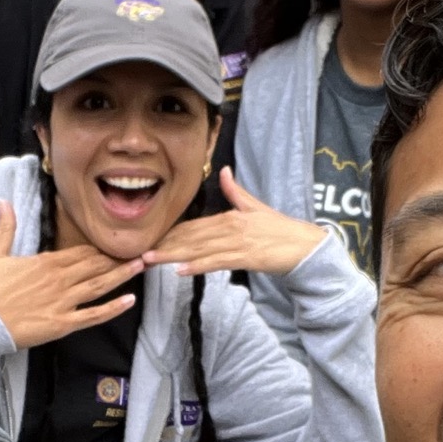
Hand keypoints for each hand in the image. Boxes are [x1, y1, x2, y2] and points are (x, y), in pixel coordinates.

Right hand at [0, 199, 138, 347]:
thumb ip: (5, 227)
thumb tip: (4, 201)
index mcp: (45, 263)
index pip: (81, 252)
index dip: (100, 248)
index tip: (118, 243)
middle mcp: (59, 280)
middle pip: (95, 266)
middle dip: (118, 258)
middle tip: (141, 251)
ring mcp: (62, 302)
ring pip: (99, 286)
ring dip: (122, 275)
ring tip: (141, 266)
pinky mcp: (62, 324)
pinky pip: (93, 316)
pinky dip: (113, 308)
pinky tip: (130, 300)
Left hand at [144, 168, 329, 277]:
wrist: (305, 245)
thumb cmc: (280, 229)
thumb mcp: (256, 206)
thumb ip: (236, 191)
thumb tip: (225, 171)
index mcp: (229, 217)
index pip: (192, 225)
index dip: (169, 233)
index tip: (149, 238)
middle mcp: (229, 227)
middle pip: (190, 237)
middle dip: (163, 245)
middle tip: (137, 252)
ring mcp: (237, 243)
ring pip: (198, 250)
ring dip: (172, 256)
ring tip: (149, 260)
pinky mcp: (245, 258)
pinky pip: (216, 262)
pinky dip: (198, 266)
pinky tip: (180, 270)